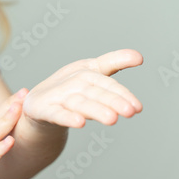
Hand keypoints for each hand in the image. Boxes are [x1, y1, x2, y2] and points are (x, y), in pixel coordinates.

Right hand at [22, 49, 142, 127]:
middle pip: (96, 93)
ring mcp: (58, 97)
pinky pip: (57, 114)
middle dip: (113, 101)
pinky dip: (67, 117)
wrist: (38, 104)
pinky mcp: (43, 110)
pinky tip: (80, 122)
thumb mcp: (92, 73)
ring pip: (80, 103)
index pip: (108, 84)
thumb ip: (114, 62)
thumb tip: (140, 56)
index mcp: (86, 73)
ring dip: (95, 110)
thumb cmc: (70, 88)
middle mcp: (73, 83)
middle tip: (130, 111)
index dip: (123, 95)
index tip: (138, 108)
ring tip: (112, 119)